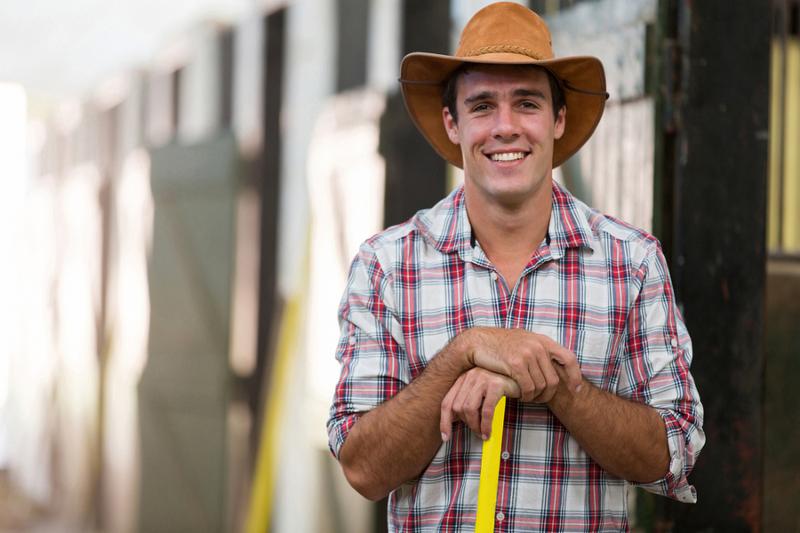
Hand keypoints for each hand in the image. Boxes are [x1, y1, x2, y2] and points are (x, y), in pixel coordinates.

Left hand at [439, 367, 519, 441]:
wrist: (522, 377)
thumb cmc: (501, 387)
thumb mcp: (481, 393)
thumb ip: (468, 402)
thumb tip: (455, 422)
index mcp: (463, 378)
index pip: (447, 402)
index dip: (444, 422)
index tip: (446, 437)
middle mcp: (470, 376)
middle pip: (458, 407)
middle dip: (466, 425)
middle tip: (476, 433)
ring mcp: (482, 378)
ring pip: (469, 409)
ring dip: (475, 426)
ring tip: (483, 433)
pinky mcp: (496, 384)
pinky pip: (486, 410)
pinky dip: (486, 425)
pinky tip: (488, 432)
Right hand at [464, 327, 582, 401]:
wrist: (478, 341)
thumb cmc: (500, 344)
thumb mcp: (524, 341)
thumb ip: (539, 350)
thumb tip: (554, 365)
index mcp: (542, 340)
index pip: (568, 359)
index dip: (575, 376)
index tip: (575, 389)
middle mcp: (538, 346)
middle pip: (553, 380)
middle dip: (548, 394)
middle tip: (538, 399)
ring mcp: (527, 354)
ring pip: (541, 386)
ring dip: (534, 396)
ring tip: (525, 396)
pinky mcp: (515, 364)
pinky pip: (528, 388)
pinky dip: (525, 396)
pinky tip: (518, 395)